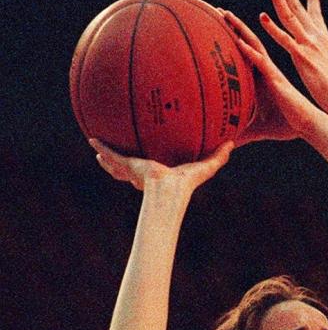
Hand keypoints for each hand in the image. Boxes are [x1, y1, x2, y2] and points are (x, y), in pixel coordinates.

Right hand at [89, 138, 233, 192]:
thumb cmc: (186, 183)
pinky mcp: (127, 166)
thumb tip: (233, 143)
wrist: (168, 189)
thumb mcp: (203, 167)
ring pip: (117, 165)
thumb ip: (218, 157)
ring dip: (109, 159)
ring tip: (99, 152)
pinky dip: (101, 148)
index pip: (155, 168)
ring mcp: (134, 171)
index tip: (152, 157)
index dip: (153, 163)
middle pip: (133, 167)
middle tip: (123, 152)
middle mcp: (145, 173)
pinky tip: (92, 139)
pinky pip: (112, 156)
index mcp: (161, 174)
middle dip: (127, 162)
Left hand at [220, 9, 317, 142]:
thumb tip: (226, 145)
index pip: (243, 54)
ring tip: (225, 14)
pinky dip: (249, 52)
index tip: (215, 26)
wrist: (306, 126)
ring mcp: (270, 72)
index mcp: (260, 78)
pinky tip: (238, 41)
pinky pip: (261, 62)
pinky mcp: (276, 79)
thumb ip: (241, 132)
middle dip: (232, 26)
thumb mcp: (257, 129)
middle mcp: (264, 70)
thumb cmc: (286, 126)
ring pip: (252, 45)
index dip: (231, 38)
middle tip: (216, 10)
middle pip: (246, 42)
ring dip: (239, 29)